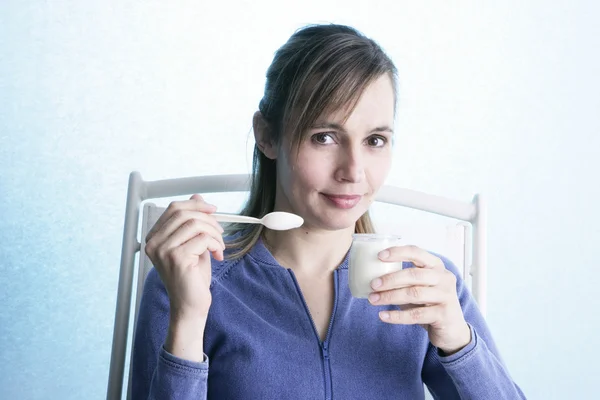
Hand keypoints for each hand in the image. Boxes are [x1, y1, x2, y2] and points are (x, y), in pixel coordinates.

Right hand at [144, 194, 225, 320]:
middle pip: (184, 213)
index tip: (213, 210)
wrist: (191, 305)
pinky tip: (218, 256)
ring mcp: (163, 250)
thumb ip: (193, 222)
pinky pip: (203, 238)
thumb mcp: (193, 243)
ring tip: (219, 246)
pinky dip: (216, 244)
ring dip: (215, 233)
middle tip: (220, 231)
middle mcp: (154, 243)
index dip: (196, 205)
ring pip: (196, 224)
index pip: (174, 208)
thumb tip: (197, 197)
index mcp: (154, 237)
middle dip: (208, 219)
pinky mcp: (177, 258)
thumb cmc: (192, 277)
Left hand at [367, 245, 470, 354]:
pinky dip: (397, 316)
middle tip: (373, 284)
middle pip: (414, 274)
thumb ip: (404, 280)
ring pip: (414, 294)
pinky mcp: (444, 314)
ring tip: (373, 300)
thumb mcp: (420, 287)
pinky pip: (416, 315)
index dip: (398, 252)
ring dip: (390, 297)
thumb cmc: (430, 304)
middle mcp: (444, 277)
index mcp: (436, 265)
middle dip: (390, 279)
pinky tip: (383, 315)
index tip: (379, 256)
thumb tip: (374, 277)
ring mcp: (446, 296)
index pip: (416, 252)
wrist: (452, 330)